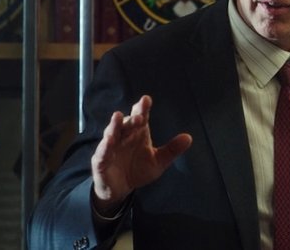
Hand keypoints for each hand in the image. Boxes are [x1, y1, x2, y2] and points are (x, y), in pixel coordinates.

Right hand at [91, 95, 191, 214]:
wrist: (120, 189)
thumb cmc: (138, 169)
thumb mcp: (158, 161)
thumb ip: (171, 150)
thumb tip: (189, 137)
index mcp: (137, 133)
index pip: (140, 118)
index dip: (142, 108)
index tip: (146, 100)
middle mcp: (123, 137)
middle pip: (127, 123)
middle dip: (132, 117)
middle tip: (140, 113)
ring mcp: (110, 147)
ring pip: (111, 133)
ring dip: (114, 125)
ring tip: (117, 116)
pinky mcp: (101, 161)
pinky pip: (102, 152)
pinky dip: (105, 146)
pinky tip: (108, 141)